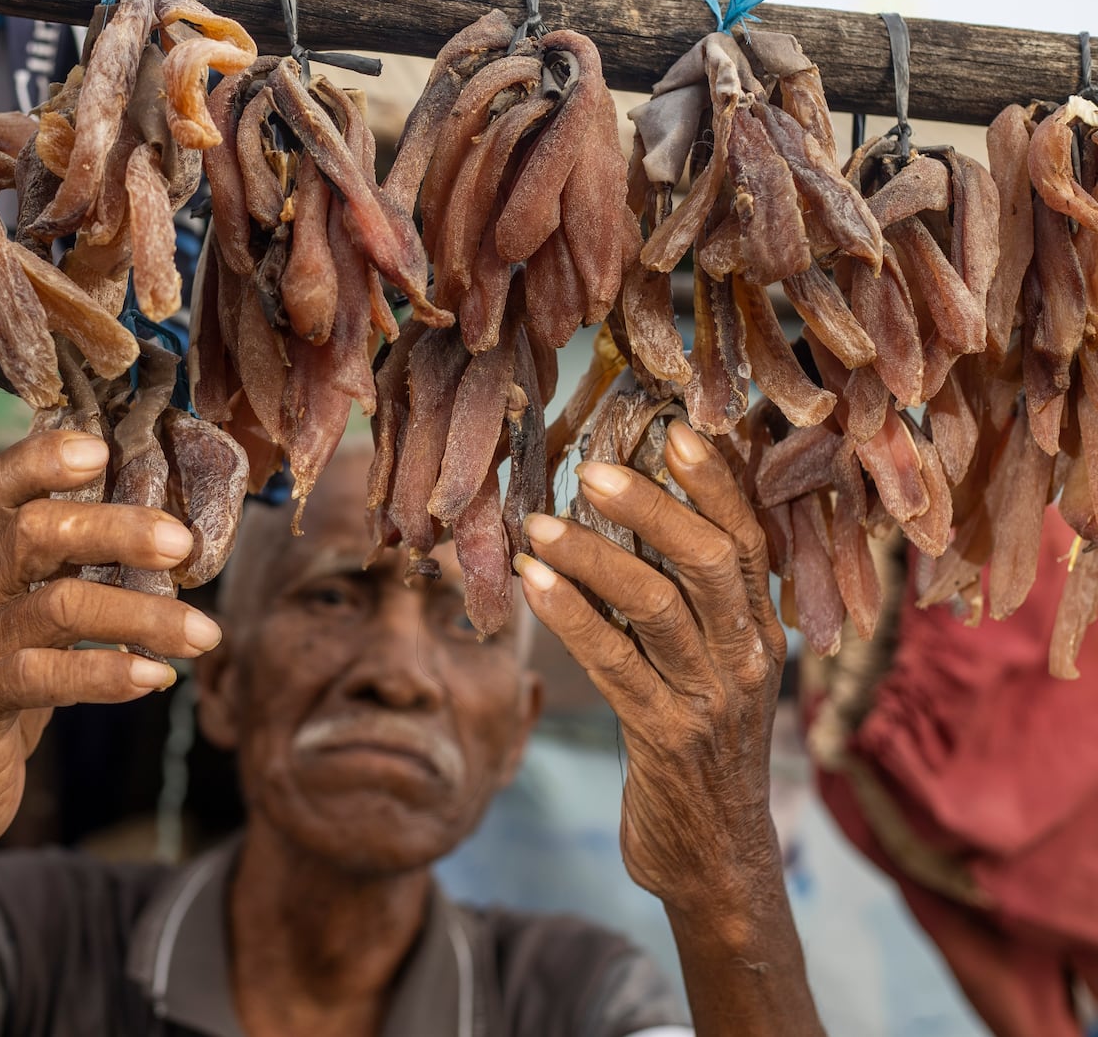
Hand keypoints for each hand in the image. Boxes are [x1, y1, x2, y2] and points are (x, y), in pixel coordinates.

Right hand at [0, 429, 224, 858]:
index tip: (100, 448)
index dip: (39, 458)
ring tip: (205, 634)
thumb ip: (83, 574)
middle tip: (182, 543)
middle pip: (33, 533)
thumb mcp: (39, 620)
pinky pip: (39, 678)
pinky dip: (106, 675)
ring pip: (55, 608)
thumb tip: (177, 540)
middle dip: (115, 529)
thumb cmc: (9, 686)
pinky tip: (157, 679)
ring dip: (141, 616)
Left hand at [514, 421, 786, 911]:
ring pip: (657, 603)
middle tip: (593, 466)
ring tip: (534, 525)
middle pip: (709, 557)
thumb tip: (640, 517)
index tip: (673, 431)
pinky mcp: (666, 735)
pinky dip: (568, 615)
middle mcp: (747, 654)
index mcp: (760, 629)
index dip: (716, 482)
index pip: (746, 538)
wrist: (716, 858)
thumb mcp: (713, 669)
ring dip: (590, 556)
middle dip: (651, 505)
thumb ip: (692, 603)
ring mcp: (711, 697)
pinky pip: (614, 660)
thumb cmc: (702, 747)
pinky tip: (530, 584)